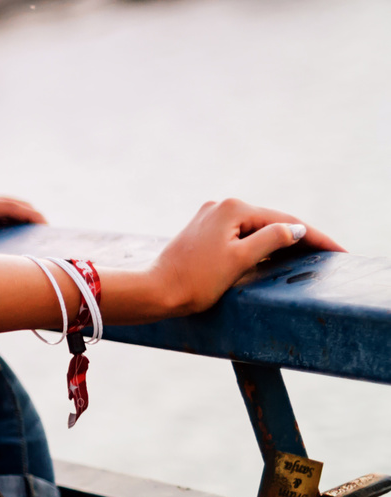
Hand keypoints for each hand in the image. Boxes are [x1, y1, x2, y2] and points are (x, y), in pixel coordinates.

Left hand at [140, 199, 337, 319]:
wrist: (156, 291)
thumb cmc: (196, 280)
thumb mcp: (241, 260)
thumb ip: (271, 240)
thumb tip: (296, 228)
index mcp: (233, 208)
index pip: (285, 221)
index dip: (315, 237)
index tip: (339, 252)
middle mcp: (221, 206)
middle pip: (272, 222)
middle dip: (301, 237)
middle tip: (331, 254)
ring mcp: (210, 217)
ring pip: (257, 228)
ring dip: (282, 240)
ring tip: (310, 254)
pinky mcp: (204, 231)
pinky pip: (241, 235)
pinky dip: (261, 244)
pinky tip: (276, 253)